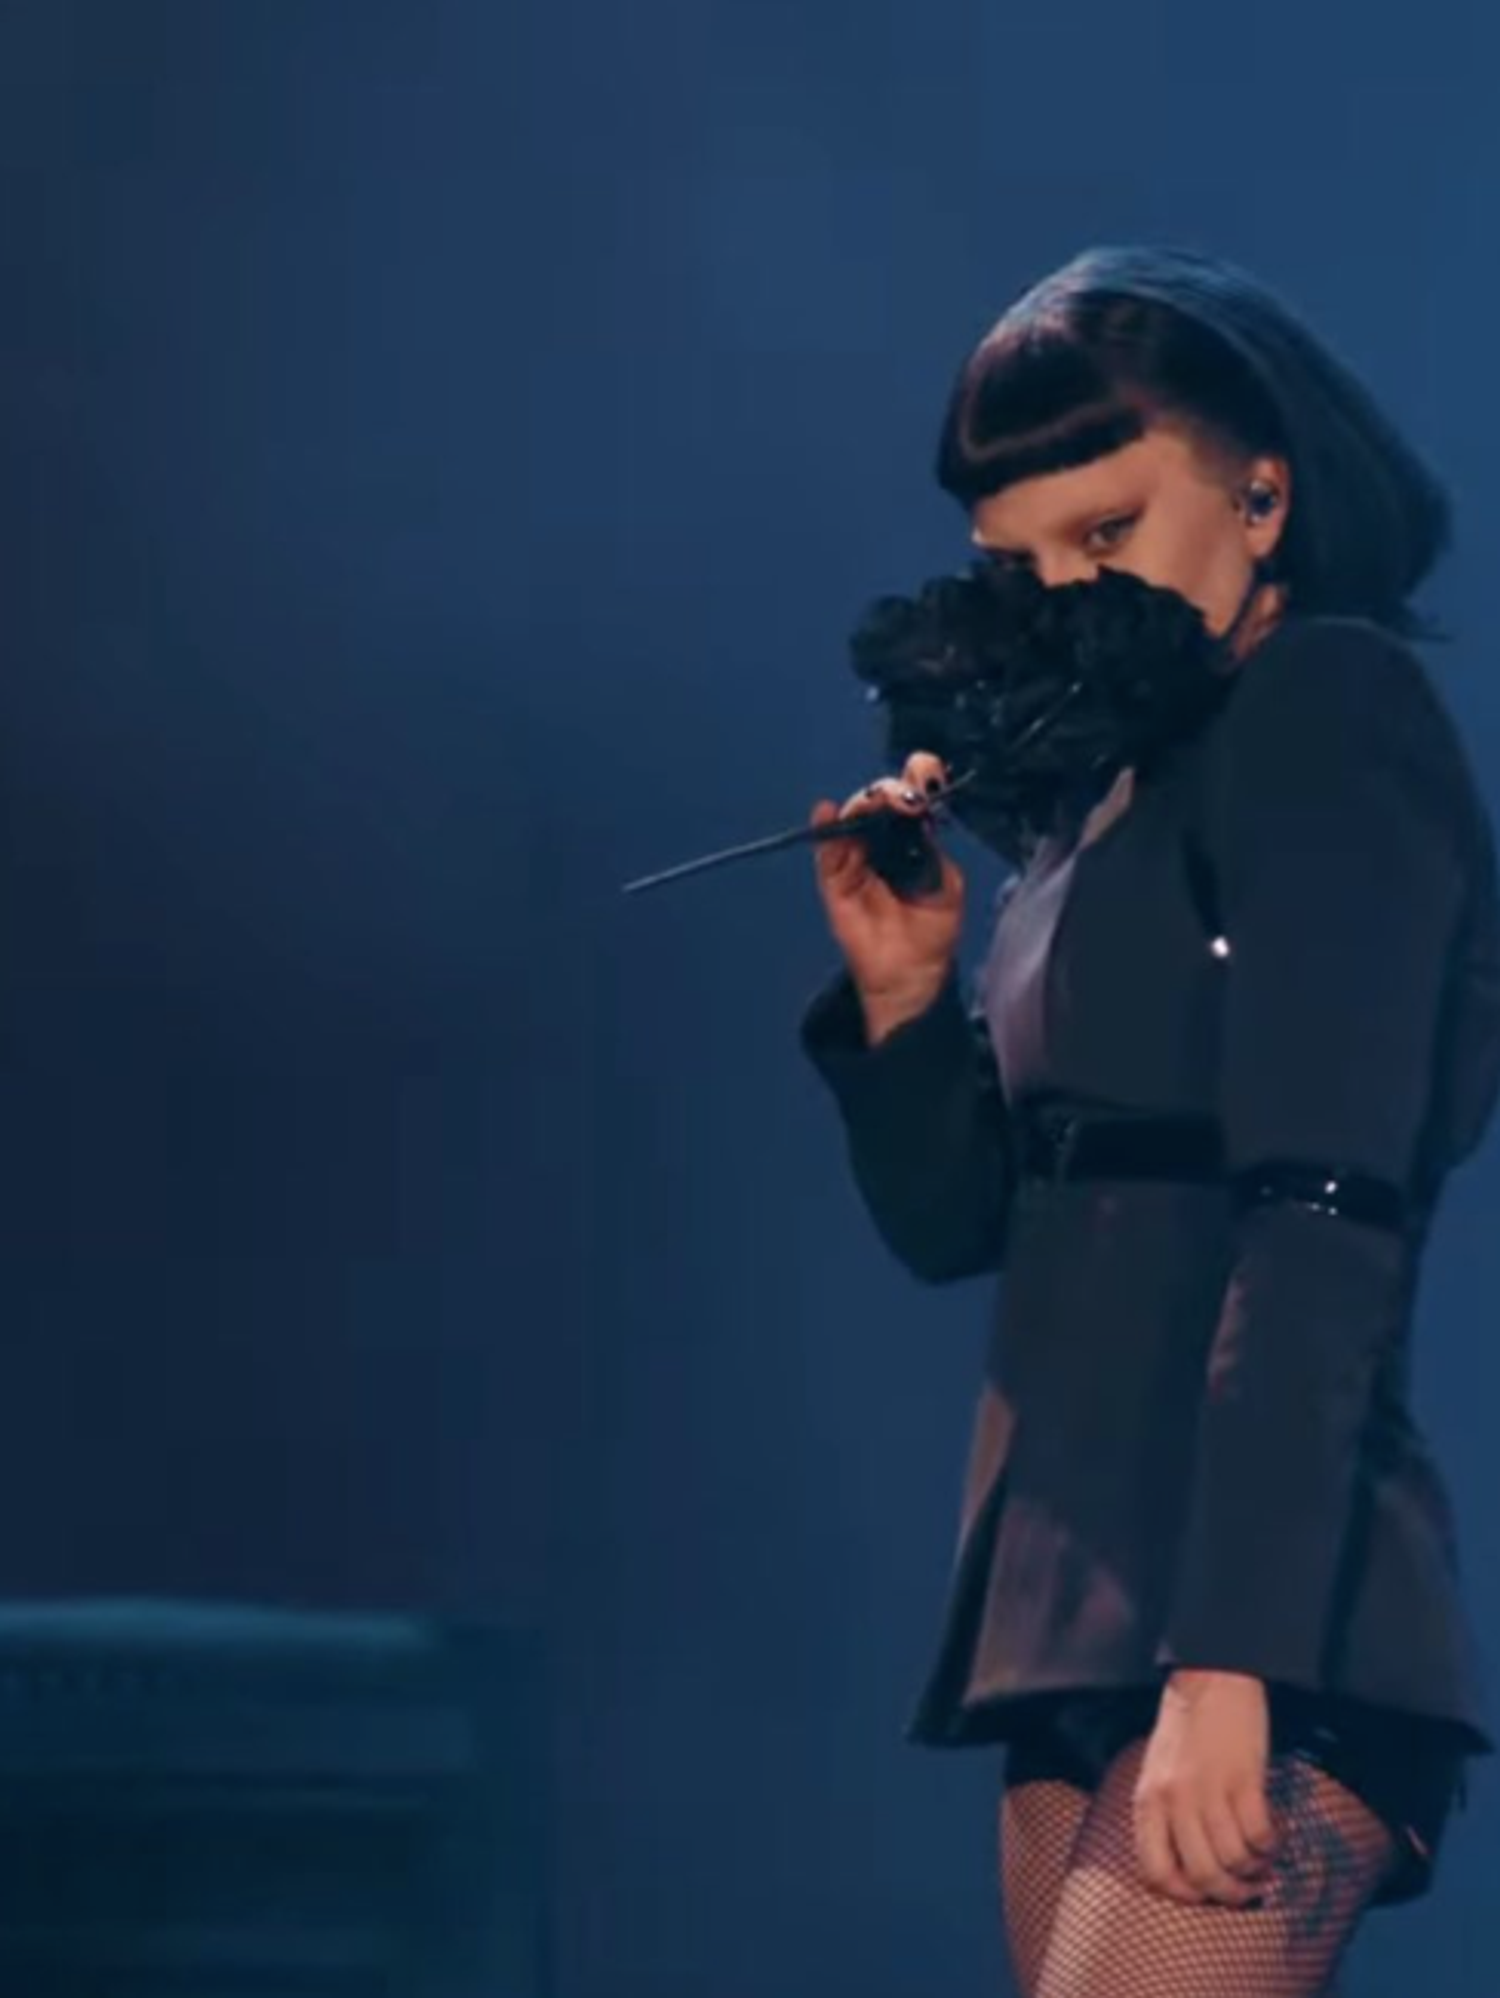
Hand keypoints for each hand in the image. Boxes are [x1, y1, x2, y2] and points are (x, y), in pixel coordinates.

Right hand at [809, 751, 963, 1036]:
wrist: (910, 973)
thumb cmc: (933, 931)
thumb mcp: (945, 884)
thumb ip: (930, 850)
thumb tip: (916, 817)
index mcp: (913, 840)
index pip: (910, 799)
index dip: (915, 778)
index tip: (923, 769)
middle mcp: (883, 843)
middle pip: (879, 802)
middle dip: (889, 792)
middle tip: (902, 798)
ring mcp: (857, 859)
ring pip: (853, 819)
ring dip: (863, 805)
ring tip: (874, 805)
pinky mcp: (835, 879)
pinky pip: (827, 850)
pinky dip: (826, 828)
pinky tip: (828, 813)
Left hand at [1133, 1670, 1280, 1905]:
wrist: (1210, 1676)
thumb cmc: (1186, 1728)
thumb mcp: (1158, 1771)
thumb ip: (1163, 1814)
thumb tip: (1183, 1868)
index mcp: (1147, 1800)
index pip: (1155, 1871)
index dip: (1183, 1894)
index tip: (1204, 1895)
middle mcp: (1174, 1799)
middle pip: (1202, 1875)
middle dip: (1229, 1893)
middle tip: (1247, 1890)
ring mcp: (1209, 1789)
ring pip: (1234, 1859)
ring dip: (1255, 1870)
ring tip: (1263, 1862)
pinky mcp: (1244, 1777)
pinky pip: (1259, 1834)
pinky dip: (1271, 1846)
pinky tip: (1274, 1838)